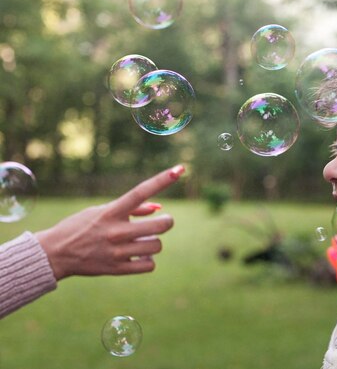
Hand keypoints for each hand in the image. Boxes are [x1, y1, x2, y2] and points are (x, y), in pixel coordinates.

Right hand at [35, 165, 184, 279]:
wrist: (55, 254)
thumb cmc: (81, 227)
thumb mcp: (102, 211)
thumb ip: (132, 209)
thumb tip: (158, 207)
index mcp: (112, 211)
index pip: (141, 192)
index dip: (162, 180)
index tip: (179, 169)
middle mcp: (116, 231)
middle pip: (161, 225)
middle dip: (167, 222)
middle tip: (163, 222)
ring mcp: (117, 251)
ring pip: (156, 246)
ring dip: (154, 242)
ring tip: (142, 241)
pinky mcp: (117, 269)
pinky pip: (149, 265)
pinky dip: (148, 260)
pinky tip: (139, 256)